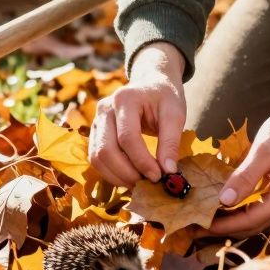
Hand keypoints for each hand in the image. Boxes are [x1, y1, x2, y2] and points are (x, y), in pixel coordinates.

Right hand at [89, 42, 186, 187]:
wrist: (151, 84)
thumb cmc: (164, 97)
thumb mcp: (175, 114)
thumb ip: (171, 142)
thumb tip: (168, 172)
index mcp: (125, 99)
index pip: (127, 138)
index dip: (142, 161)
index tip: (159, 176)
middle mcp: (104, 109)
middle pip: (106, 150)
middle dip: (127, 173)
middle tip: (148, 184)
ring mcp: (96, 120)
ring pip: (97, 157)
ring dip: (117, 176)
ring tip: (139, 183)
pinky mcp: (95, 132)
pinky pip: (96, 158)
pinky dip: (111, 172)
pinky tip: (129, 177)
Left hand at [202, 72, 269, 235]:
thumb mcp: (264, 151)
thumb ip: (245, 177)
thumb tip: (223, 201)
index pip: (249, 220)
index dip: (222, 225)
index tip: (198, 224)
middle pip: (252, 226)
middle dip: (223, 228)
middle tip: (194, 226)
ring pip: (255, 222)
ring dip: (230, 223)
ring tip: (204, 219)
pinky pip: (259, 212)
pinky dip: (240, 213)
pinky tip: (222, 208)